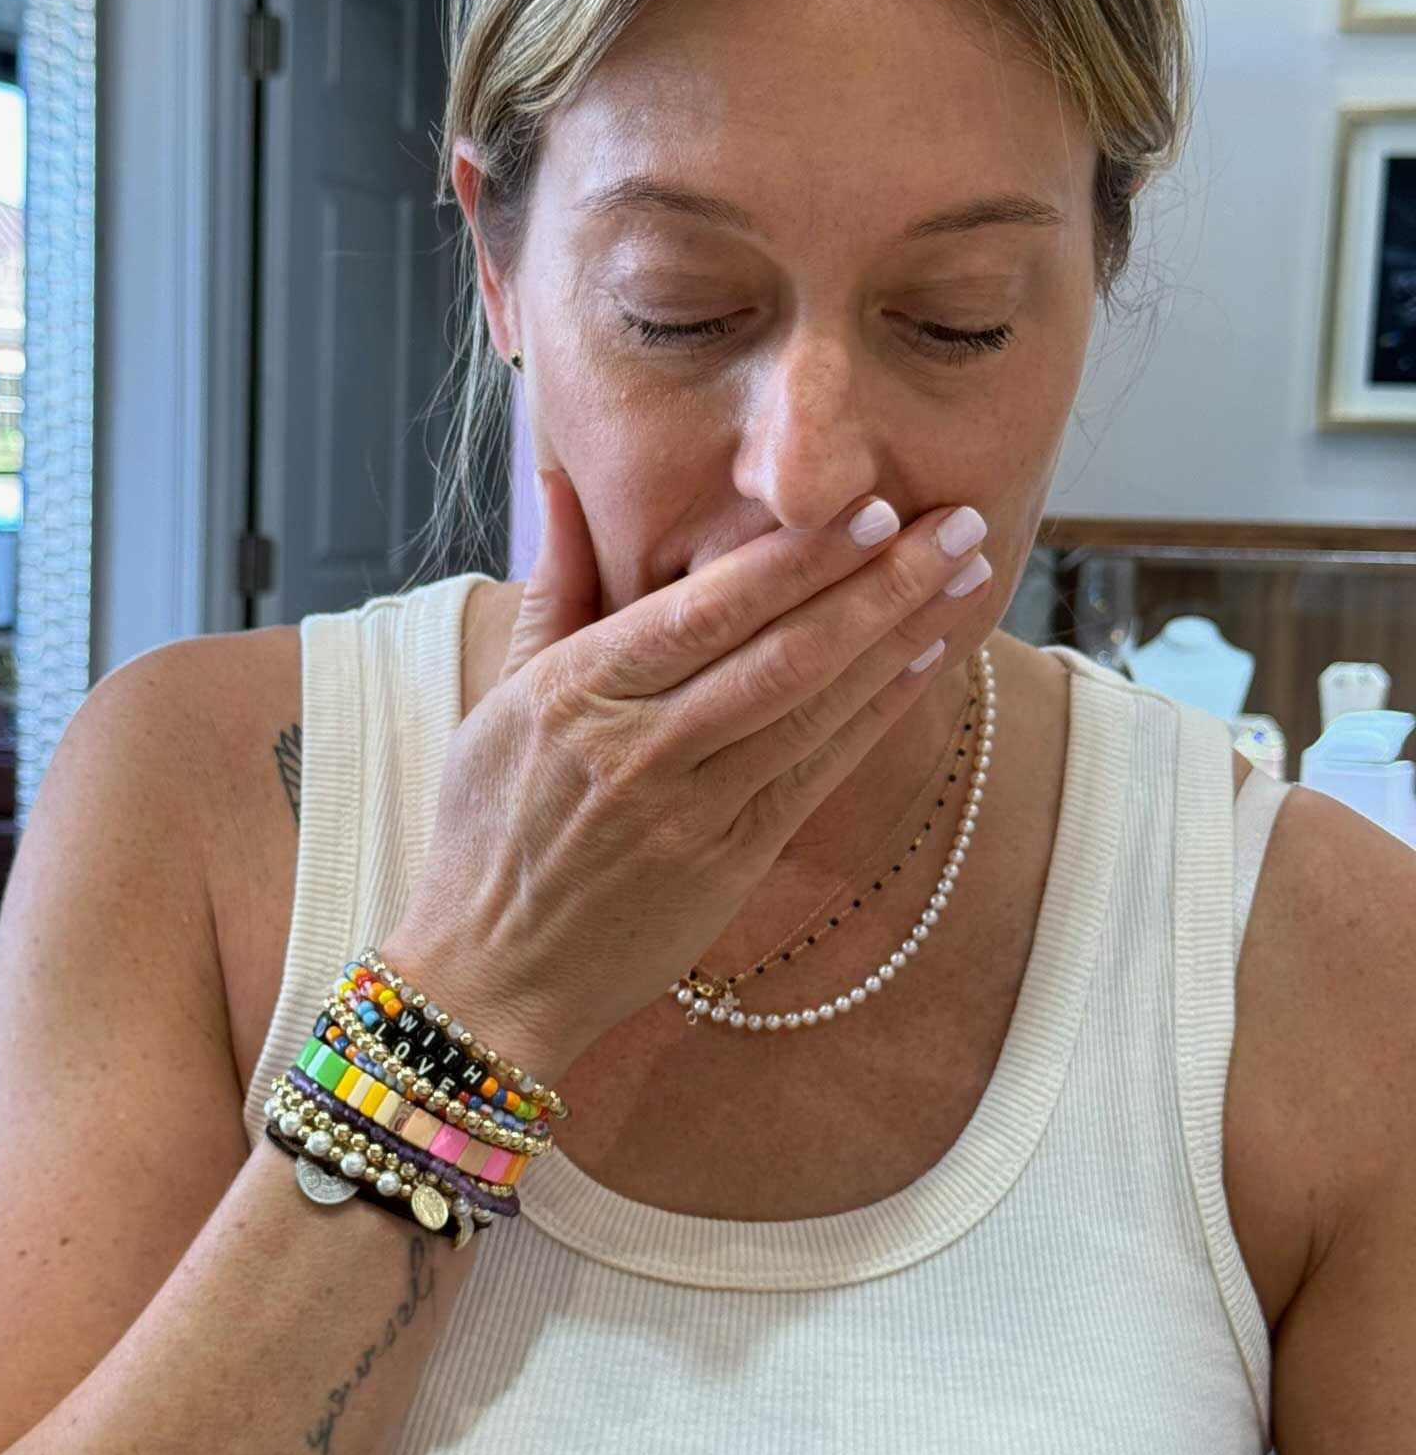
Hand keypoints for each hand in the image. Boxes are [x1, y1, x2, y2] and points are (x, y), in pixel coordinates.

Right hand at [389, 469, 990, 1076]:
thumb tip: (562, 482)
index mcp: (578, 692)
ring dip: (899, 636)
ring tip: (965, 577)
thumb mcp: (502, 698)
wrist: (492, 973)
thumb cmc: (490, 827)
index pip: (706, 608)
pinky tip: (925, 659)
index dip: (798, 556)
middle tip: (958, 521)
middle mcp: (638, 747)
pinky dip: (877, 711)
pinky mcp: (731, 861)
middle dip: (880, 581)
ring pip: (813, 708)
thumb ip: (553, 588)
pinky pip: (819, 771)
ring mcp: (691, 810)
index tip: (872, 503)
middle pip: (781, 651)